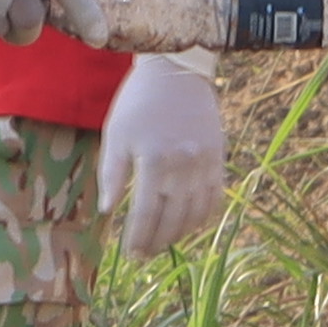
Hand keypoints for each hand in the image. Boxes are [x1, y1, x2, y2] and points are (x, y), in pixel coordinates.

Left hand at [97, 53, 229, 259]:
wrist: (177, 71)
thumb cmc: (138, 102)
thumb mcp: (116, 134)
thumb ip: (112, 173)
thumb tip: (109, 209)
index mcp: (154, 159)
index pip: (147, 211)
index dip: (138, 236)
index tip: (130, 253)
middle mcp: (183, 164)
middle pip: (172, 217)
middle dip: (156, 241)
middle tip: (144, 255)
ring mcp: (205, 162)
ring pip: (195, 212)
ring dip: (179, 234)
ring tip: (163, 244)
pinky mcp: (218, 157)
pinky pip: (215, 197)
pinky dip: (203, 217)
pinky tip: (189, 225)